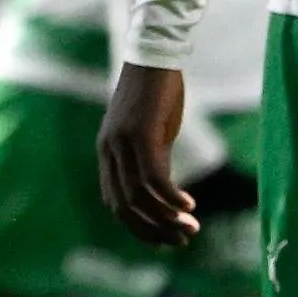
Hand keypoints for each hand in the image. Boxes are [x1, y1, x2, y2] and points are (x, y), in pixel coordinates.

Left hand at [98, 62, 198, 246]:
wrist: (156, 55)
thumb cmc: (157, 93)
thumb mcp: (150, 132)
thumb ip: (151, 160)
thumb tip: (163, 191)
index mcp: (106, 152)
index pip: (114, 203)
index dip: (138, 227)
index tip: (163, 238)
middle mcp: (109, 151)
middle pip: (125, 207)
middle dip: (153, 230)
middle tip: (181, 240)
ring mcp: (123, 143)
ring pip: (141, 196)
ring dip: (167, 218)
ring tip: (191, 228)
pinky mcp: (141, 134)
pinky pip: (155, 178)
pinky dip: (172, 197)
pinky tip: (189, 206)